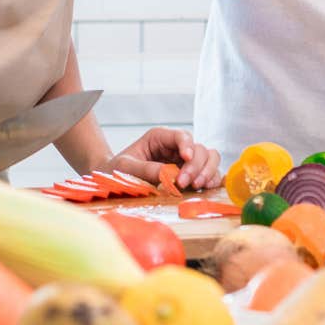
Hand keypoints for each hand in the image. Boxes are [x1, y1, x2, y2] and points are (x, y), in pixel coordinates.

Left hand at [99, 128, 222, 190]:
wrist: (113, 178)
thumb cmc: (117, 168)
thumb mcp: (126, 167)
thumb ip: (145, 169)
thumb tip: (168, 175)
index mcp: (160, 137)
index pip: (181, 136)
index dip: (187, 146)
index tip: (185, 160)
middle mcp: (176, 147)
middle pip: (200, 149)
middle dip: (196, 166)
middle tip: (184, 183)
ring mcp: (185, 160)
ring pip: (210, 159)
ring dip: (207, 173)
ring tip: (195, 186)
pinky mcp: (191, 174)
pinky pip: (210, 173)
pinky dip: (211, 180)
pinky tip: (204, 189)